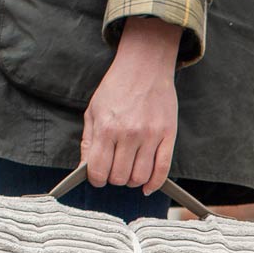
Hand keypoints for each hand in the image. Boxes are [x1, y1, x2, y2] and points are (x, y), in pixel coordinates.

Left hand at [82, 17, 179, 194]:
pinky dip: (154, 183)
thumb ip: (88, 142)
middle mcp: (128, 133)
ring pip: (140, 177)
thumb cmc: (116, 88)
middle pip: (119, 177)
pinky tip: (147, 186)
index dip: (96, 179)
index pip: (98, 170)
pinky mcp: (168, 135)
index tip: (98, 177)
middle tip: (114, 170)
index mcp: (106, 127)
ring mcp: (150, 135)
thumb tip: (85, 169)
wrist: (144, 66)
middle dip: (114, 179)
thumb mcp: (93, 111)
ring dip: (132, 181)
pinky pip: (163, 170)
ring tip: (130, 171)